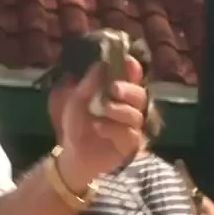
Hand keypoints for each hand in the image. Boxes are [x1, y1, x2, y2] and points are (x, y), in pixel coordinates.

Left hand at [54, 57, 148, 187]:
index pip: (132, 78)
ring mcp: (131, 126)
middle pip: (140, 95)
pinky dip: (114, 129)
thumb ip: (89, 84)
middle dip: (129, 90)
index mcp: (117, 94)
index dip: (133, 68)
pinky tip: (99, 127)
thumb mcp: (77, 101)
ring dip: (119, 110)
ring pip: (136, 115)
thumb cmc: (76, 123)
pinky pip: (131, 134)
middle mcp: (128, 107)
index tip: (128, 61)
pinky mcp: (130, 144)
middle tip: (114, 89)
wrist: (73, 153)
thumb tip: (101, 64)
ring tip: (103, 110)